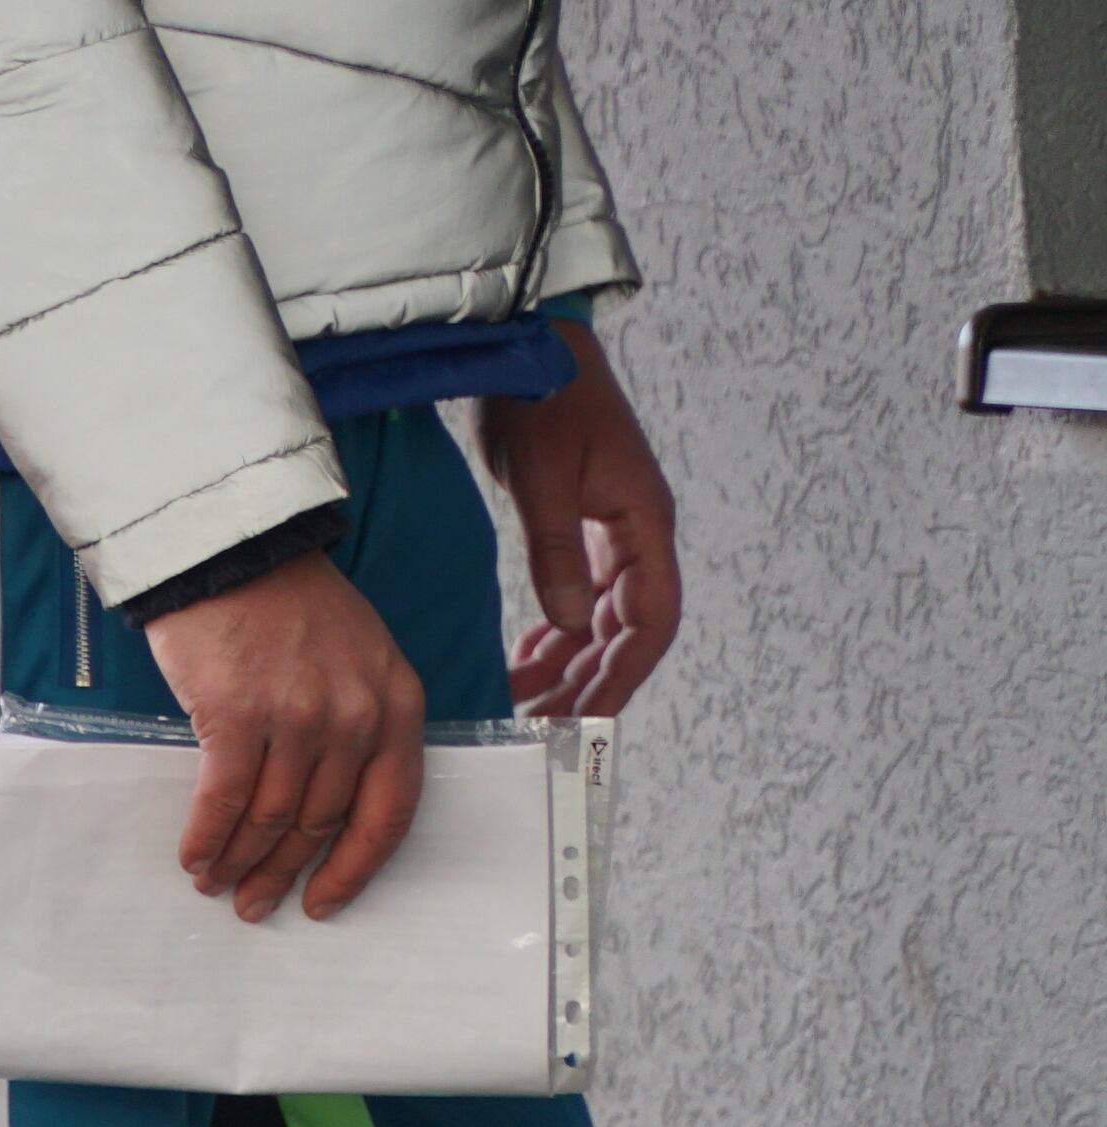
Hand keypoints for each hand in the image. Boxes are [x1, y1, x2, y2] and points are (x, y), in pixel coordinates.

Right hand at [145, 551, 428, 922]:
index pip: (389, 809)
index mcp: (397, 704)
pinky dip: (206, 837)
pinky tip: (193, 857)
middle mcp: (357, 716)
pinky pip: (225, 801)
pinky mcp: (239, 717)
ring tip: (215, 881)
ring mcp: (299, 717)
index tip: (324, 900)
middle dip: (284, 872)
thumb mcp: (358, 660)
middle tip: (255, 902)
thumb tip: (320, 808)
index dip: (354, 867)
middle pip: (322, 822)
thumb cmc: (289, 605)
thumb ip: (357, 726)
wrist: (234, 552)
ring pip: (272, 819)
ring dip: (239, 861)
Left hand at [477, 322, 679, 716]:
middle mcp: (639, 533)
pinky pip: (584, 595)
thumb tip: (571, 625)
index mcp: (645, 523)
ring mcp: (615, 531)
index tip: (590, 719)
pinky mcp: (588, 526)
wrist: (533, 349)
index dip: (624, 675)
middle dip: (591, 680)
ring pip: (605, 618)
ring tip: (528, 698)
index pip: (651, 620)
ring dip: (571, 661)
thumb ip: (557, 553)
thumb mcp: (543, 480)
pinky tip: (529, 653)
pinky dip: (560, 629)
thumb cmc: (544, 402)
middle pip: (629, 629)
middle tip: (546, 724)